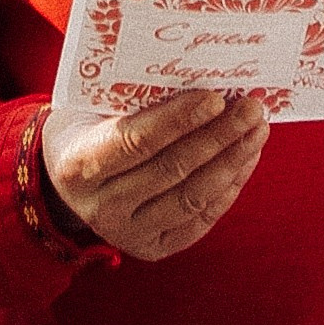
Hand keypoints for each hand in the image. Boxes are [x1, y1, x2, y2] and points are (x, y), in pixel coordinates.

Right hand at [41, 87, 269, 261]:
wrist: (66, 180)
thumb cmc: (88, 126)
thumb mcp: (93, 106)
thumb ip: (135, 97)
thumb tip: (202, 76)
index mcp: (78, 165)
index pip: (135, 141)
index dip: (178, 120)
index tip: (216, 98)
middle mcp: (101, 208)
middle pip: (172, 169)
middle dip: (219, 136)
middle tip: (252, 108)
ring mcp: (127, 234)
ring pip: (192, 197)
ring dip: (232, 161)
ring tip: (258, 129)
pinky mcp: (153, 248)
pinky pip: (201, 219)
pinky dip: (229, 186)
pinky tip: (247, 157)